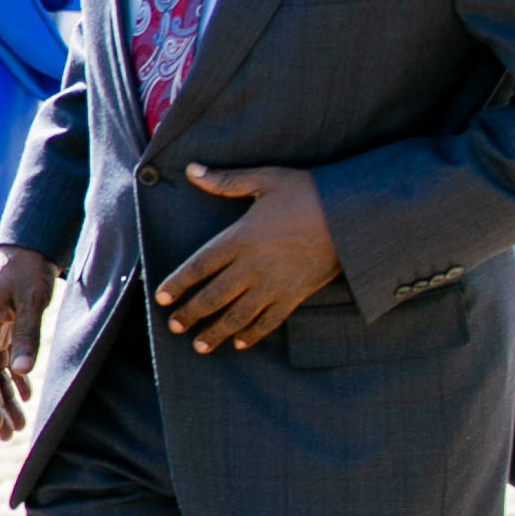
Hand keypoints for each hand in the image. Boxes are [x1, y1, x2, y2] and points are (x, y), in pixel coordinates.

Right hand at [0, 246, 55, 437]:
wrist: (29, 244)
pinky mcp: (6, 324)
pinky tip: (24, 393)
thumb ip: (28, 336)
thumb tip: (22, 374)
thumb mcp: (32, 301)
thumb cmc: (30, 270)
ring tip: (18, 424)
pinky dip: (14, 377)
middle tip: (8, 436)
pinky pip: (6, 357)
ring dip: (6, 397)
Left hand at [153, 164, 341, 351]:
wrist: (353, 215)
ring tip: (199, 346)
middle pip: (213, 297)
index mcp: (239, 238)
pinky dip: (253, 334)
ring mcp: (274, 284)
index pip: (198, 266)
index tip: (161, 298)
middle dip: (191, 314)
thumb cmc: (308, 192)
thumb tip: (192, 169)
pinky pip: (269, 321)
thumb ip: (226, 181)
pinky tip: (240, 343)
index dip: (177, 284)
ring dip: (216, 332)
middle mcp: (252, 266)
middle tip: (173, 326)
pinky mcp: (295, 295)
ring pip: (237, 316)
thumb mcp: (265, 180)